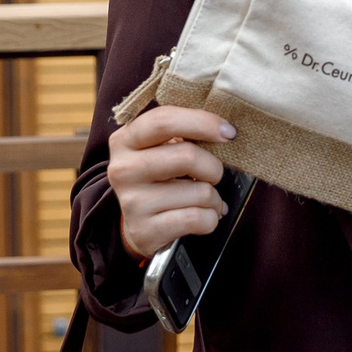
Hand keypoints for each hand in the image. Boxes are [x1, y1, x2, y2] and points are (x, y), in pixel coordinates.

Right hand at [108, 106, 235, 258]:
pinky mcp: (145, 230)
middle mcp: (122, 169)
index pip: (164, 120)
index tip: (229, 132)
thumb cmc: (160, 178)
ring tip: (204, 201)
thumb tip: (225, 131)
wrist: (140, 225)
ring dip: (214, 198)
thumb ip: (184, 133)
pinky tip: (203, 217)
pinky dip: (211, 219)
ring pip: (200, 191)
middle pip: (187, 156)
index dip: (203, 122)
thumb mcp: (161, 149)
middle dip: (213, 167)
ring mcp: (132, 202)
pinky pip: (197, 219)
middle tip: (213, 175)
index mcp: (125, 140)